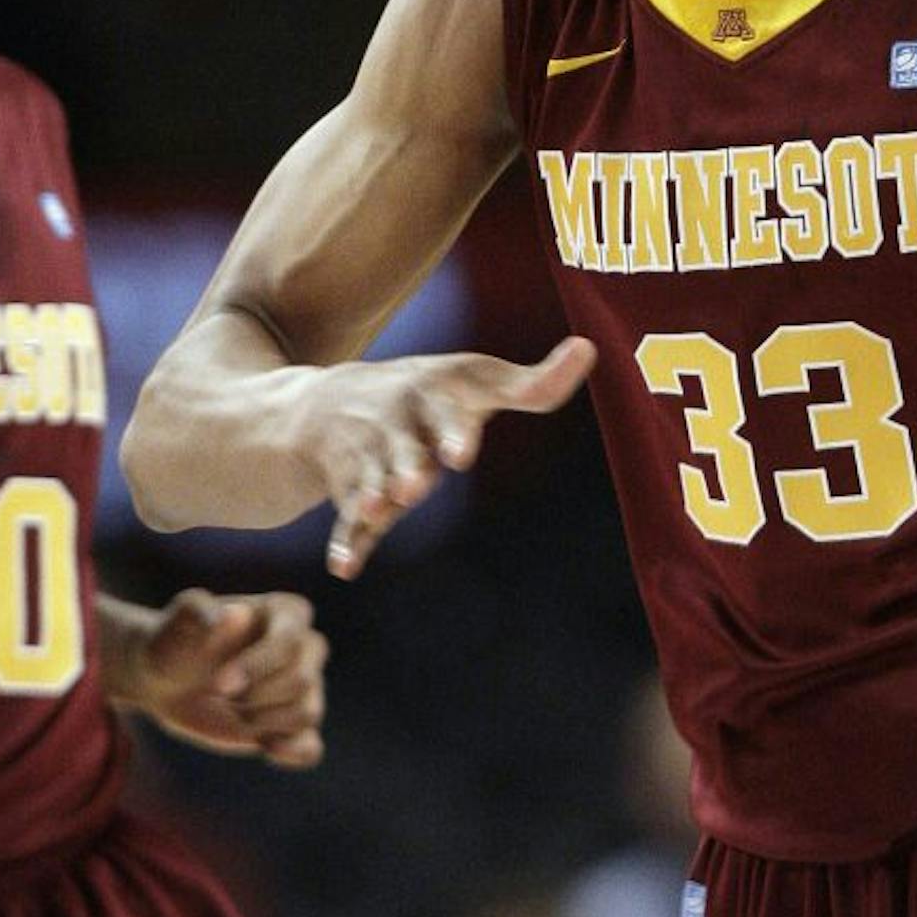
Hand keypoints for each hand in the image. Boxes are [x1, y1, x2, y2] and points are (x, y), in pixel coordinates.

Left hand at [121, 590, 328, 767]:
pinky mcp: (291, 726)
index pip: (291, 641)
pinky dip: (293, 752)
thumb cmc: (176, 642)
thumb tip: (235, 615)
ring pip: (306, 713)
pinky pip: (310, 747)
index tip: (219, 685)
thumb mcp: (176, 624)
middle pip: (301, 680)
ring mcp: (303, 688)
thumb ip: (198, 611)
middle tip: (220, 693)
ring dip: (263, 721)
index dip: (258, 666)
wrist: (169, 680)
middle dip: (256, 696)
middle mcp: (304, 647)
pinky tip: (266, 747)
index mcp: (286, 612)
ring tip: (232, 711)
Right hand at [299, 337, 596, 577]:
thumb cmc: (431, 393)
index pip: (446, 412)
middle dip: (408, 466)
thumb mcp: (477, 380)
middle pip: (403, 448)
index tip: (460, 456)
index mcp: (432, 397)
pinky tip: (345, 568)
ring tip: (379, 507)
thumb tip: (589, 348)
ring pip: (372, 481)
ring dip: (374, 495)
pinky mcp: (350, 491)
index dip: (453, 432)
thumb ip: (534, 383)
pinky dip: (346, 543)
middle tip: (418, 486)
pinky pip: (347, 520)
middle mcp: (397, 426)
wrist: (328, 401)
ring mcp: (370, 459)